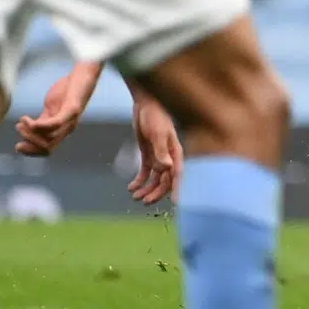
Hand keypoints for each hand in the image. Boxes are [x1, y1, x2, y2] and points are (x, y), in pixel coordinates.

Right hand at [15, 62, 101, 155]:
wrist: (83, 75)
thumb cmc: (66, 92)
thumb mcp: (51, 108)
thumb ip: (43, 120)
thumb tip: (28, 129)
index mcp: (62, 130)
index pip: (47, 150)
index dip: (32, 152)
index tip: (18, 146)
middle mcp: (68, 129)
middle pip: (47, 147)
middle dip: (29, 142)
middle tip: (19, 128)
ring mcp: (71, 120)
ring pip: (49, 138)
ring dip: (30, 132)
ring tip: (22, 121)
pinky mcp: (72, 110)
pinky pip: (55, 124)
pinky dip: (38, 125)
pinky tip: (27, 119)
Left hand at [128, 85, 183, 205]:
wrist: (146, 104)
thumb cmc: (155, 117)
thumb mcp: (158, 134)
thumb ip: (162, 151)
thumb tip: (167, 168)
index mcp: (175, 153)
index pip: (178, 175)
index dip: (178, 189)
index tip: (176, 203)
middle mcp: (169, 157)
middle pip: (165, 180)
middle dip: (156, 192)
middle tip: (144, 202)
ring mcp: (159, 156)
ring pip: (155, 178)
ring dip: (146, 189)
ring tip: (135, 197)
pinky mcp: (149, 154)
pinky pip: (145, 171)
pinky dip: (139, 180)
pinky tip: (131, 187)